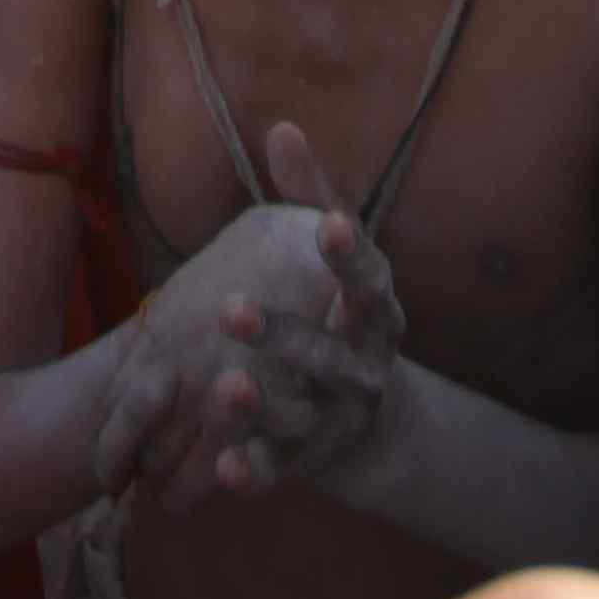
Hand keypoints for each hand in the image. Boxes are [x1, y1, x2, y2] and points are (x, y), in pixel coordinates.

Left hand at [104, 125, 401, 504]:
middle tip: (232, 308)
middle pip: (328, 354)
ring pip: (301, 414)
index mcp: (374, 310)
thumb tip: (282, 127)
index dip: (352, 256)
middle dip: (284, 335)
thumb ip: (309, 193)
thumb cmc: (338, 312)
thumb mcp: (333, 256)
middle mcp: (363, 366)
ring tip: (224, 386)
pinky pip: (280, 468)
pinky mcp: (307, 460)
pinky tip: (224, 466)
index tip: (332, 226)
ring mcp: (336, 417)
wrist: (362, 421)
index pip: (368, 280)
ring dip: (263, 405)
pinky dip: (255, 471)